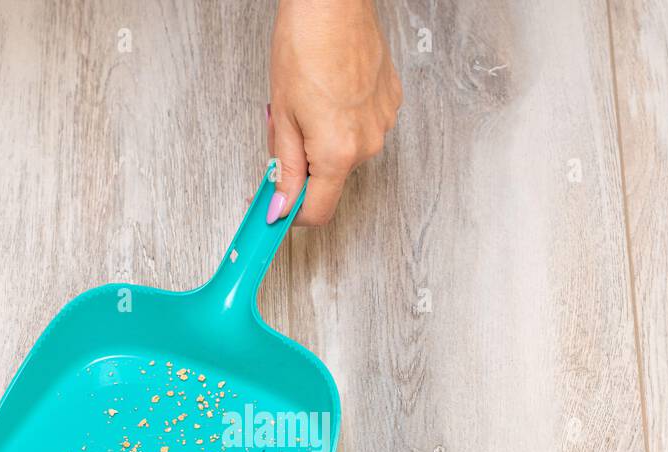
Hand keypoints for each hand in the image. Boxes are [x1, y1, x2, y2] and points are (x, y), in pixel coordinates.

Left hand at [267, 0, 401, 225]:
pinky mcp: (390, 104)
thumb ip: (285, 167)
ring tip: (310, 100)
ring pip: (345, 151)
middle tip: (286, 130)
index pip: (317, 211)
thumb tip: (281, 205)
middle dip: (305, 165)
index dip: (293, 214)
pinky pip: (361, 127)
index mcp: (338, 152)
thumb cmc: (306, 45)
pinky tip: (331, 91)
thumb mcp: (283, 115)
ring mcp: (383, 124)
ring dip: (324, 139)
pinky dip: (343, 119)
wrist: (334, 1)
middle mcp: (367, 144)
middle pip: (330, 179)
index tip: (277, 211)